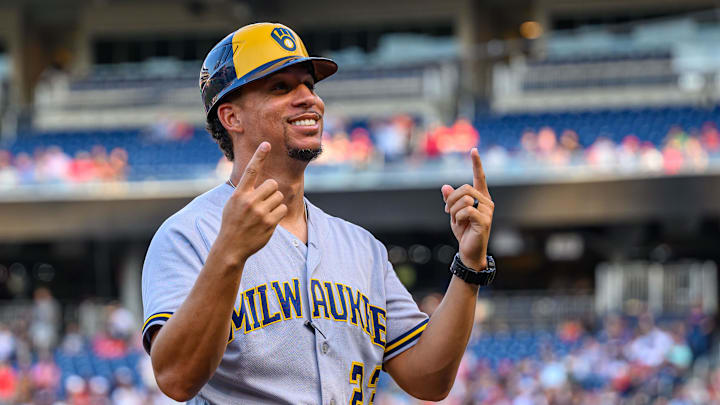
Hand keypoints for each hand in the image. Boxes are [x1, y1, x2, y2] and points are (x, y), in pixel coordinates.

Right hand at [218, 142, 286, 262]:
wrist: (231, 247)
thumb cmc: (232, 223)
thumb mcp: (232, 204)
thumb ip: (244, 191)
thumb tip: (256, 178)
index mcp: (239, 194)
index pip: (251, 171)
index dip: (259, 156)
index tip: (267, 144)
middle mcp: (249, 201)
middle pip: (272, 184)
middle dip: (271, 191)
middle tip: (264, 201)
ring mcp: (260, 212)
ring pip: (279, 197)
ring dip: (275, 203)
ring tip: (264, 213)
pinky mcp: (269, 223)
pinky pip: (283, 209)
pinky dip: (278, 214)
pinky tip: (268, 221)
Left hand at [441, 148, 493, 269]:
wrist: (469, 251)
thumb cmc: (464, 231)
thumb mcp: (453, 213)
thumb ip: (450, 200)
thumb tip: (444, 187)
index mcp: (481, 198)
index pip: (479, 178)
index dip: (476, 164)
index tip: (474, 150)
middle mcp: (487, 202)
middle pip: (464, 189)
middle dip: (451, 200)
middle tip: (447, 212)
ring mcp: (487, 211)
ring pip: (464, 199)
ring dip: (453, 210)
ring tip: (455, 220)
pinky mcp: (484, 221)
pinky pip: (466, 211)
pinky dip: (457, 217)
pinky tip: (460, 225)